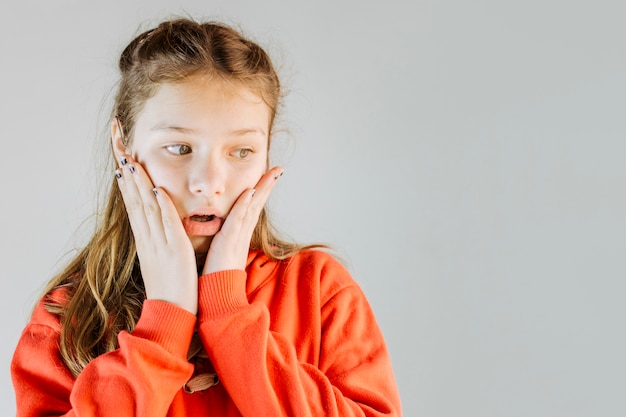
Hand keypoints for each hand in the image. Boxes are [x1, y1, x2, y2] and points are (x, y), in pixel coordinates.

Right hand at [115, 155, 198, 313]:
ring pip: (147, 208)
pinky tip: (157, 190)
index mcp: (145, 240)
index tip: (122, 162)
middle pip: (135, 201)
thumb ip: (158, 241)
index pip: (134, 205)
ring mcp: (159, 244)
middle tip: (119, 151)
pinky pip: (167, 225)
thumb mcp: (160, 259)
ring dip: (139, 185)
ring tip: (131, 162)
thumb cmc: (170, 287)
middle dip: (128, 174)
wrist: (171, 313)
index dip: (128, 183)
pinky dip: (162, 207)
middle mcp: (148, 238)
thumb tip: (156, 227)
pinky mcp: (174, 251)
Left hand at [202, 166, 282, 274]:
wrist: (217, 296)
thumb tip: (218, 232)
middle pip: (258, 204)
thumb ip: (221, 240)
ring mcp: (238, 237)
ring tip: (271, 173)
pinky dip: (244, 205)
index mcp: (239, 235)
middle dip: (268, 185)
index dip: (261, 192)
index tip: (268, 176)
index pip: (252, 208)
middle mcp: (242, 234)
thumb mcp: (220, 252)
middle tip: (278, 169)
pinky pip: (238, 220)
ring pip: (252, 208)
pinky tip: (250, 191)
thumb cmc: (215, 276)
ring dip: (262, 189)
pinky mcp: (229, 242)